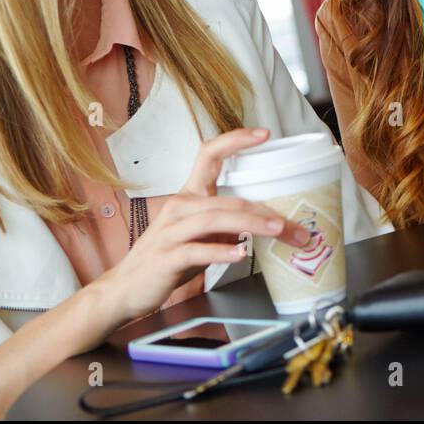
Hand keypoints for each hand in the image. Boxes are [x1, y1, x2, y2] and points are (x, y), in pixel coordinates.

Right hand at [94, 128, 311, 322]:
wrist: (126, 289)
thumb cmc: (168, 259)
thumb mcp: (200, 234)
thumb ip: (228, 223)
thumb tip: (272, 220)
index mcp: (189, 196)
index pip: (209, 154)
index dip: (235, 140)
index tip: (264, 134)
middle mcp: (180, 207)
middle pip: (229, 200)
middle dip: (267, 212)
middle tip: (296, 227)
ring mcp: (171, 231)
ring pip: (216, 219)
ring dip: (252, 224)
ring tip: (278, 230)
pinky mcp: (167, 257)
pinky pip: (197, 250)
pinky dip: (221, 252)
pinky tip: (240, 255)